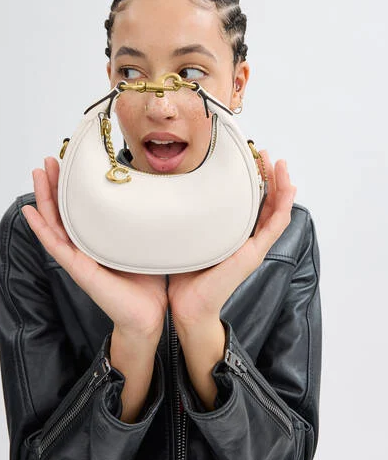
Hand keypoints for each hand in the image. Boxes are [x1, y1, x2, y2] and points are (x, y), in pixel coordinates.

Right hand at [21, 157, 166, 339]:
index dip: (75, 187)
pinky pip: (56, 246)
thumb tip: (159, 197)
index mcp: (100, 240)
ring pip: (55, 223)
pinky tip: (31, 212)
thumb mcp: (146, 245)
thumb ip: (144, 224)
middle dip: (57, 185)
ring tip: (39, 174)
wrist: (147, 316)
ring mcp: (79, 258)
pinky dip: (41, 229)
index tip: (72, 163)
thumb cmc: (148, 284)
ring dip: (45, 198)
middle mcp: (86, 247)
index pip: (82, 209)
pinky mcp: (79, 270)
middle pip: (64, 211)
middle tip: (51, 159)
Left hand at [167, 150, 296, 330]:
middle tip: (263, 153)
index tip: (247, 158)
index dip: (252, 180)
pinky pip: (276, 226)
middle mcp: (246, 239)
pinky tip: (288, 189)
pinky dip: (284, 206)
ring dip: (280, 186)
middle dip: (267, 176)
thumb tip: (172, 194)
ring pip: (275, 210)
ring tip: (278, 163)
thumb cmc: (185, 276)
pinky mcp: (255, 253)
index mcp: (232, 235)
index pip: (248, 202)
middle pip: (265, 202)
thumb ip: (189, 220)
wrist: (189, 306)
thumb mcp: (188, 239)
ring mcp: (253, 246)